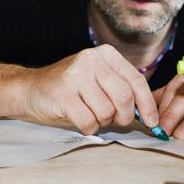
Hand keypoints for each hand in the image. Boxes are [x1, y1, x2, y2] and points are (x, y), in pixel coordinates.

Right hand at [22, 45, 157, 135]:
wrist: (31, 89)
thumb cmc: (71, 89)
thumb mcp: (99, 79)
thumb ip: (123, 89)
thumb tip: (151, 113)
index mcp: (106, 54)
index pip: (136, 80)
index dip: (147, 104)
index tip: (153, 122)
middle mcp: (92, 59)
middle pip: (124, 97)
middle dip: (124, 117)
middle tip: (115, 121)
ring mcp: (76, 75)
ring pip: (107, 112)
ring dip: (102, 122)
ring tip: (90, 114)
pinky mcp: (63, 94)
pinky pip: (89, 121)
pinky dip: (88, 128)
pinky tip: (79, 119)